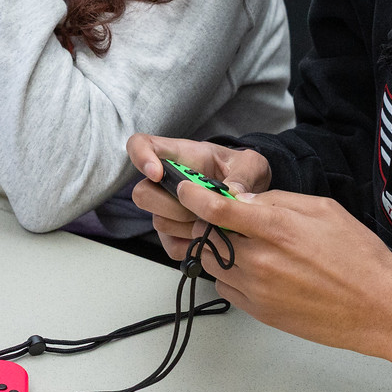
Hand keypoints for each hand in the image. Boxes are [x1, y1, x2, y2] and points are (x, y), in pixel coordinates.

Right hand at [125, 134, 271, 261]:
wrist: (249, 193)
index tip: (157, 173)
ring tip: (215, 221)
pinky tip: (213, 237)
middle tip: (200, 206)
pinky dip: (194, 246)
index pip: (140, 145)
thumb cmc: (242, 172)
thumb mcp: (251, 165)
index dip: (141, 157)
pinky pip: (172, 246)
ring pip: (159, 222)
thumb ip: (242, 175)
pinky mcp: (173, 235)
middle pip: (142, 194)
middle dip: (172, 205)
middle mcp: (164, 183)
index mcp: (178, 156)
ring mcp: (165, 210)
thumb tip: (233, 194)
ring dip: (189, 226)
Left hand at [181, 188, 391, 370]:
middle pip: (206, 238)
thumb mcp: (323, 210)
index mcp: (275, 229)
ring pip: (212, 265)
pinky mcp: (261, 313)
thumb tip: (243, 200)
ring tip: (244, 245)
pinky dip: (230, 275)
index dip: (193, 196)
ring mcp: (257, 291)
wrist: (380, 309)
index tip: (185, 189)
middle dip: (206, 224)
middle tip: (221, 219)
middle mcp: (259, 261)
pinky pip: (227, 289)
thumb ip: (278, 201)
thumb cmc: (359, 256)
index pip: (215, 209)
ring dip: (217, 251)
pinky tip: (255, 269)